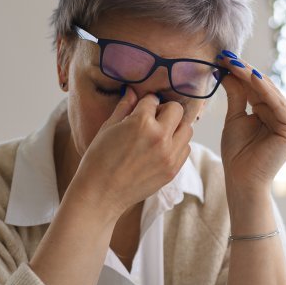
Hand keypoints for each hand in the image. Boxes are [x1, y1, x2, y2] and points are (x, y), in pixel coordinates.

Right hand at [72, 89, 194, 217]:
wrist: (101, 193)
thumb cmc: (99, 159)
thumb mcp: (108, 128)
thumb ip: (124, 107)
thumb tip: (132, 91)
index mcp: (141, 122)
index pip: (153, 100)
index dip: (145, 103)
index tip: (140, 109)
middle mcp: (160, 137)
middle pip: (177, 110)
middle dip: (165, 111)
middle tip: (152, 120)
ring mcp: (169, 155)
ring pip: (187, 129)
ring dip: (175, 127)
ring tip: (159, 135)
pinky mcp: (172, 170)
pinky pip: (185, 149)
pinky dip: (177, 145)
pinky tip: (161, 149)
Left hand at [217, 53, 285, 193]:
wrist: (241, 180)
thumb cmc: (237, 154)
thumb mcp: (235, 118)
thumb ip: (236, 95)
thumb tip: (228, 72)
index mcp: (272, 114)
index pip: (257, 89)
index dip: (241, 73)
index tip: (223, 58)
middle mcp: (285, 117)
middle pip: (264, 88)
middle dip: (245, 71)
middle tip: (227, 56)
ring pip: (270, 93)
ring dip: (252, 76)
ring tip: (234, 63)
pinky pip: (277, 105)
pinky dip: (263, 90)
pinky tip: (250, 76)